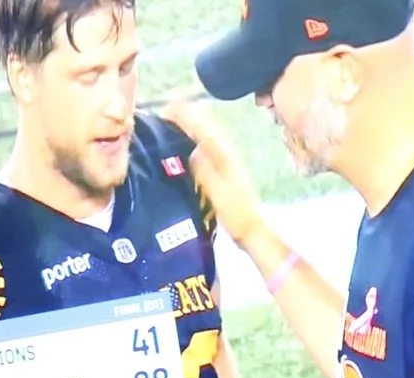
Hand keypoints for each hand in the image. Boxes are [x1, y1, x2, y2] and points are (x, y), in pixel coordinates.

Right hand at [161, 97, 266, 252]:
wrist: (253, 229)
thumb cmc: (234, 215)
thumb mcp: (216, 194)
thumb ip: (204, 170)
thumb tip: (191, 149)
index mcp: (223, 153)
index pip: (199, 123)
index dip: (180, 114)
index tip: (161, 113)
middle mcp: (227, 148)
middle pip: (204, 119)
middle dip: (183, 113)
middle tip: (161, 116)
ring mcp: (229, 154)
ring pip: (207, 126)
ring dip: (189, 120)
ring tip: (169, 122)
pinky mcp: (228, 163)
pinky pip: (209, 138)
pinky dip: (196, 132)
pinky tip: (186, 138)